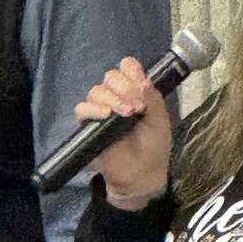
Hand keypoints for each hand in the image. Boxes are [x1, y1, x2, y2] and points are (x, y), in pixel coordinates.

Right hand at [73, 56, 172, 207]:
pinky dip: (93, 109)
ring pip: (97, 91)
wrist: (142, 174)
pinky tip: (106, 114)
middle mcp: (117, 96)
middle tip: (137, 106)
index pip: (127, 68)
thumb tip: (141, 81)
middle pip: (111, 77)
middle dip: (125, 87)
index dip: (132, 71)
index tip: (141, 84)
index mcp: (135, 90)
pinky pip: (82, 109)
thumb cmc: (154, 145)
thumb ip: (152, 98)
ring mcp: (101, 109)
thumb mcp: (160, 118)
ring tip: (127, 113)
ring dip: (113, 98)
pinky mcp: (89, 125)